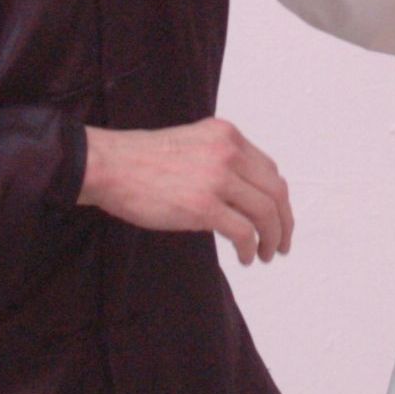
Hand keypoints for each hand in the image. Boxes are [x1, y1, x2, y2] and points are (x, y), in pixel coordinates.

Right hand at [77, 118, 293, 264]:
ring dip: (271, 238)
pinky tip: (245, 257)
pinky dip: (250, 248)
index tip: (277, 217)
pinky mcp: (203, 205)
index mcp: (226, 135)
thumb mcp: (192, 144)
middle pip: (275, 192)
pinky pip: (243, 232)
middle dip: (284, 222)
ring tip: (266, 255)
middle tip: (281, 243)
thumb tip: (241, 195)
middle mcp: (228, 152)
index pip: (269, 170)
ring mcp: (217, 178)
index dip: (278, 198)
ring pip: (265, 213)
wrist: (110, 166)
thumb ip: (218, 159)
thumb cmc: (141, 160)